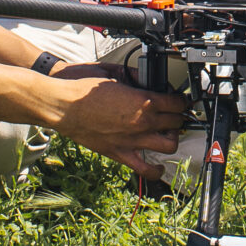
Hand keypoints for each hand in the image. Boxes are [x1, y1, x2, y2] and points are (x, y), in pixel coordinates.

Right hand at [47, 75, 187, 173]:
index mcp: (144, 101)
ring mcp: (133, 140)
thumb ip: (135, 77)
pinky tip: (159, 166)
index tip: (181, 100)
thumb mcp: (115, 75)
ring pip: (169, 145)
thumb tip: (145, 78)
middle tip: (175, 114)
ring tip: (167, 133)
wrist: (64, 107)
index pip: (177, 103)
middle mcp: (143, 122)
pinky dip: (156, 170)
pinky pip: (145, 168)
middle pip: (176, 122)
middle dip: (179, 117)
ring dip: (172, 138)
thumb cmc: (84, 90)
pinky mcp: (120, 153)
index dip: (182, 100)